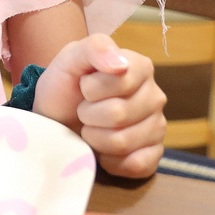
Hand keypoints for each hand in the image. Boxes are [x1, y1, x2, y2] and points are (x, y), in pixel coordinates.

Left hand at [30, 34, 165, 179]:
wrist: (56, 117)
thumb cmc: (65, 85)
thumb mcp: (71, 58)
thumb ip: (95, 48)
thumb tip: (120, 64)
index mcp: (141, 67)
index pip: (120, 81)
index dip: (91, 88)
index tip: (83, 85)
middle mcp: (155, 97)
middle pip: (119, 114)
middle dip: (89, 115)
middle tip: (83, 110)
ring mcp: (157, 128)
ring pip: (123, 141)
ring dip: (95, 138)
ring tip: (91, 127)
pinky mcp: (153, 155)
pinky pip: (136, 165)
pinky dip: (110, 161)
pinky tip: (103, 149)